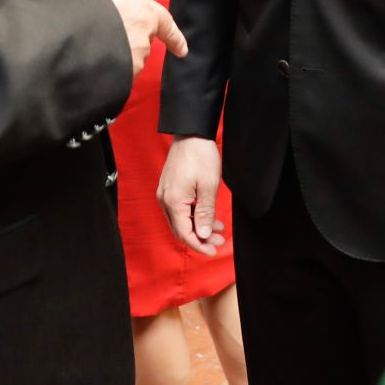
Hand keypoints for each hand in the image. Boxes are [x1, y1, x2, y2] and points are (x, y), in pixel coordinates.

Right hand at [83, 0, 186, 76]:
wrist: (77, 27)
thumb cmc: (91, 1)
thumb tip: (104, 2)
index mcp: (146, 13)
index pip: (166, 26)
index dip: (174, 38)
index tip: (182, 51)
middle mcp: (144, 40)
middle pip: (139, 45)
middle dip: (125, 43)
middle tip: (102, 35)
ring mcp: (133, 62)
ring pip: (124, 62)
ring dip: (112, 57)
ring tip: (89, 48)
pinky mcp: (120, 78)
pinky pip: (113, 75)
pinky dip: (104, 70)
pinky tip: (87, 62)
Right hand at [157, 136, 224, 255]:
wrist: (191, 133)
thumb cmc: (200, 156)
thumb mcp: (208, 187)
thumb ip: (205, 213)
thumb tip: (203, 235)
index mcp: (173, 202)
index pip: (184, 234)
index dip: (199, 245)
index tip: (213, 250)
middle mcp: (165, 199)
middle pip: (181, 229)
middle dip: (201, 238)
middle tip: (219, 241)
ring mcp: (165, 193)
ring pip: (181, 219)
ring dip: (198, 227)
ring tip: (218, 229)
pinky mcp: (170, 187)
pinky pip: (180, 209)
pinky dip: (194, 215)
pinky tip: (208, 215)